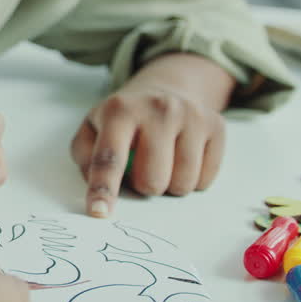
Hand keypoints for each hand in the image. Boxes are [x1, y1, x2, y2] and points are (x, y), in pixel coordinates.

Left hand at [71, 77, 226, 217]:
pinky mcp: (216, 126)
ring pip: (183, 183)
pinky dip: (193, 179)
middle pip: (152, 180)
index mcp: (121, 110)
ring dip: (170, 185)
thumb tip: (95, 184)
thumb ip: (84, 155)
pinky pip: (205, 179)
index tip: (99, 212)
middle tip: (142, 168)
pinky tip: (183, 157)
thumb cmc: (124, 118)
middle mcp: (159, 109)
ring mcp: (192, 116)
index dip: (104, 188)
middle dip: (144, 186)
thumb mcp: (93, 126)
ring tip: (162, 162)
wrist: (165, 89)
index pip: (110, 157)